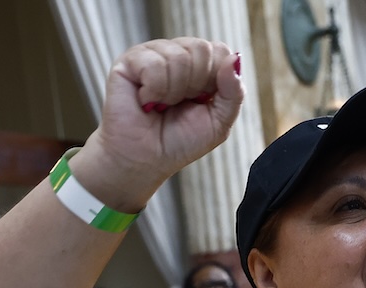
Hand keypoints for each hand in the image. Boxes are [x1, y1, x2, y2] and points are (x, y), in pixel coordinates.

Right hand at [72, 38, 244, 212]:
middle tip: (179, 104)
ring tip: (161, 105)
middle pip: (201, 49)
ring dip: (174, 92)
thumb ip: (234, 92)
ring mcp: (153, 54)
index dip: (216, 78)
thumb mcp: (219, 122)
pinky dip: (155, 90)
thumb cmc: (180, 141)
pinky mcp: (130, 60)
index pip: (219, 50)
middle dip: (196, 85)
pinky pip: (154, 64)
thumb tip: (235, 59)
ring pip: (179, 56)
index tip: (202, 101)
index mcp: (200, 67)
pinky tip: (146, 101)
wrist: (145, 160)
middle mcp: (177, 54)